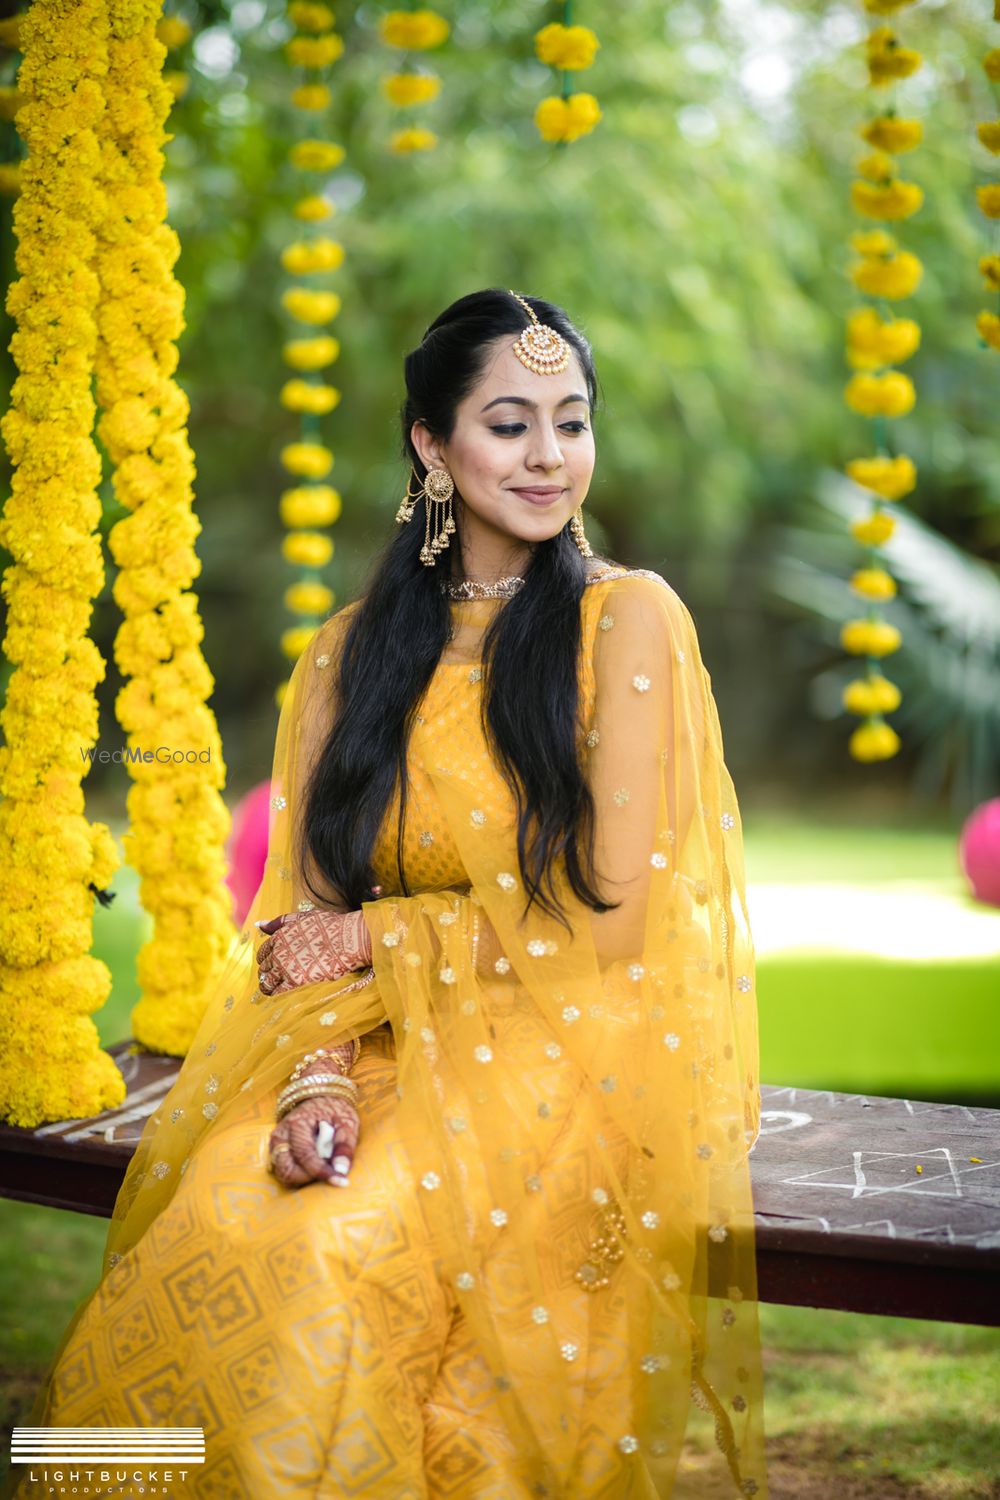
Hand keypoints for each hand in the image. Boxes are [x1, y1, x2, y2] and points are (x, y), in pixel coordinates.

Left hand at [255, 908, 371, 994]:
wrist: (349, 939)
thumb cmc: (331, 927)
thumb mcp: (303, 918)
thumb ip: (280, 922)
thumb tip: (258, 924)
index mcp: (279, 937)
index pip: (262, 953)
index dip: (267, 960)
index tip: (274, 966)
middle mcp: (278, 952)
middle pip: (264, 969)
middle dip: (268, 974)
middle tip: (277, 980)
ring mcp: (285, 968)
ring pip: (267, 983)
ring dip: (269, 987)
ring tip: (276, 990)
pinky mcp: (295, 982)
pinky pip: (277, 993)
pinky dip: (277, 996)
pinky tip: (284, 996)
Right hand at [267, 1093, 359, 1187]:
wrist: (320, 1095)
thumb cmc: (335, 1108)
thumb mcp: (346, 1121)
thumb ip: (344, 1145)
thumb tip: (341, 1171)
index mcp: (297, 1124)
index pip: (305, 1156)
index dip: (322, 1172)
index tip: (340, 1182)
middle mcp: (280, 1135)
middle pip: (287, 1171)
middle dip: (308, 1178)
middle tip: (328, 1171)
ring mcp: (277, 1143)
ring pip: (283, 1173)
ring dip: (302, 1177)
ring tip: (322, 1166)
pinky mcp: (278, 1149)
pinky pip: (284, 1169)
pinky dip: (299, 1173)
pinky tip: (315, 1164)